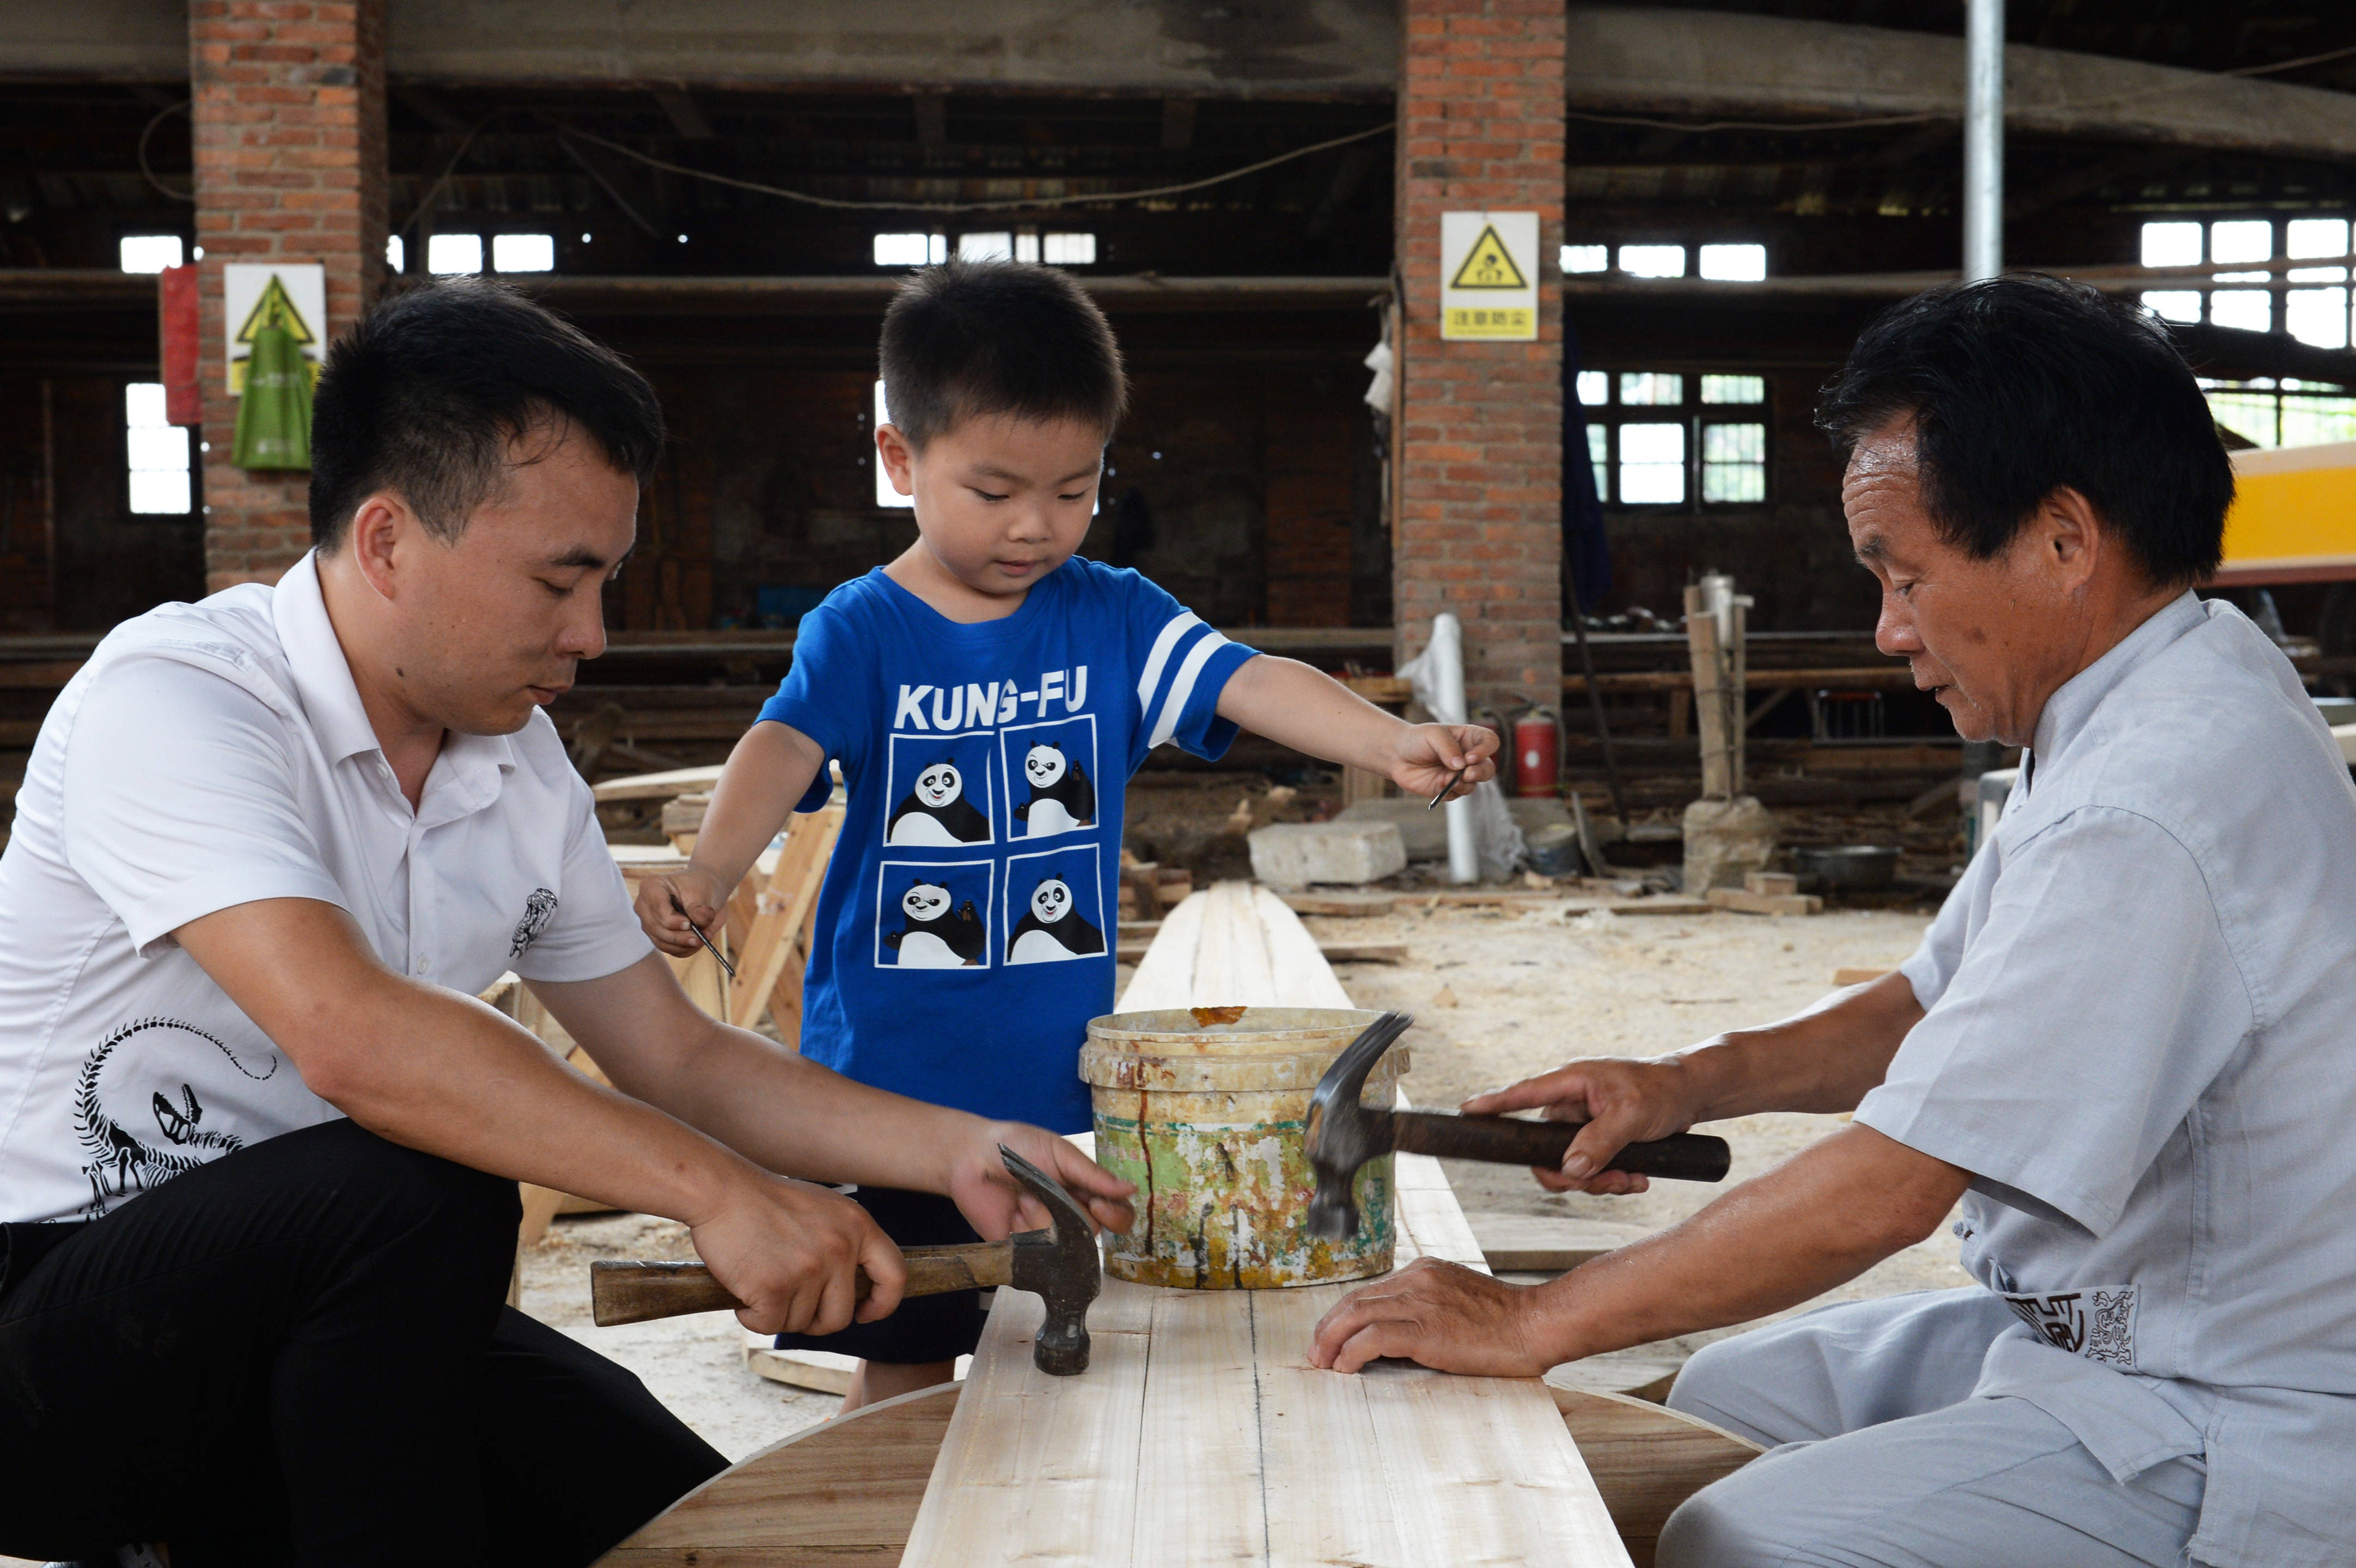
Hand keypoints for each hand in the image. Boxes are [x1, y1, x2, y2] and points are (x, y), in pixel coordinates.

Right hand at [635, 864, 732, 958]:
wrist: (705, 894)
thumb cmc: (700, 887)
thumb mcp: (703, 894)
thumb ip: (700, 910)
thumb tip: (700, 924)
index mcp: (651, 886)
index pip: (657, 907)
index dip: (672, 920)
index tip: (689, 924)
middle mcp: (644, 906)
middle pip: (657, 928)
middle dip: (681, 936)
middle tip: (701, 937)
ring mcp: (649, 923)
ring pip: (662, 942)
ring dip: (685, 944)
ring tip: (705, 938)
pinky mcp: (658, 937)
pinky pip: (670, 950)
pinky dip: (686, 949)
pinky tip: (699, 942)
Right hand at [690, 1170, 904, 1337]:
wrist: (721, 1189)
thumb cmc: (766, 1201)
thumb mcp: (824, 1210)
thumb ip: (845, 1242)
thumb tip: (855, 1289)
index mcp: (858, 1225)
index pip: (894, 1275)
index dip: (884, 1303)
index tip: (866, 1313)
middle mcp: (840, 1248)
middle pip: (841, 1316)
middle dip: (815, 1320)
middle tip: (790, 1303)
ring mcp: (809, 1268)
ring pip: (801, 1323)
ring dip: (778, 1314)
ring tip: (761, 1283)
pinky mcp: (775, 1286)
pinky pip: (769, 1325)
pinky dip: (752, 1318)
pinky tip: (743, 1294)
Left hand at [949, 1122, 1136, 1240]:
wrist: (970, 1156)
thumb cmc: (1017, 1146)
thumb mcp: (1059, 1152)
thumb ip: (1092, 1175)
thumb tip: (1130, 1189)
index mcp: (1084, 1190)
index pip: (1117, 1213)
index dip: (1115, 1215)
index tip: (1097, 1204)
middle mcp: (1070, 1215)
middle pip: (1093, 1233)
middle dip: (1072, 1216)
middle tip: (1048, 1197)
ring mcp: (1048, 1234)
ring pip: (1065, 1245)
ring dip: (1042, 1219)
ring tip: (1021, 1199)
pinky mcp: (1023, 1249)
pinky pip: (1037, 1254)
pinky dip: (1024, 1232)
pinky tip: (1011, 1215)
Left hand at [1308, 1258, 1553, 1376]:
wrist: (1537, 1324)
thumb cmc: (1504, 1323)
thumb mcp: (1457, 1302)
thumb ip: (1426, 1309)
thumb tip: (1391, 1338)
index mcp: (1423, 1272)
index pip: (1367, 1292)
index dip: (1341, 1317)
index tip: (1329, 1339)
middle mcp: (1417, 1280)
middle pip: (1353, 1300)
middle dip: (1327, 1329)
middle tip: (1316, 1355)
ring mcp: (1421, 1301)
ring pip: (1355, 1315)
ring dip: (1331, 1342)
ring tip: (1323, 1365)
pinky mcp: (1427, 1328)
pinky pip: (1373, 1337)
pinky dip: (1352, 1353)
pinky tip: (1347, 1369)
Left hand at [1384, 723, 1498, 802]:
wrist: (1398, 755)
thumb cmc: (1418, 740)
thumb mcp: (1433, 735)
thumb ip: (1447, 748)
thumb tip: (1460, 765)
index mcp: (1470, 739)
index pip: (1490, 742)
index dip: (1486, 750)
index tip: (1470, 757)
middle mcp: (1469, 758)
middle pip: (1488, 768)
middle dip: (1480, 772)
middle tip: (1467, 773)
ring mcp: (1460, 775)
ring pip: (1473, 784)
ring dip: (1464, 784)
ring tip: (1448, 779)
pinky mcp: (1449, 789)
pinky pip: (1457, 794)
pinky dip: (1451, 791)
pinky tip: (1440, 784)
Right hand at [1462, 1056, 1701, 1194]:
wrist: (1692, 1096)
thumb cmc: (1662, 1091)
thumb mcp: (1632, 1115)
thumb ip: (1599, 1141)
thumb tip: (1569, 1169)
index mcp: (1571, 1082)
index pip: (1523, 1093)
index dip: (1493, 1104)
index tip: (1466, 1110)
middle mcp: (1570, 1104)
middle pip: (1543, 1149)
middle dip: (1572, 1174)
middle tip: (1606, 1184)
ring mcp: (1582, 1124)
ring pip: (1568, 1166)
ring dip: (1597, 1182)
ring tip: (1631, 1181)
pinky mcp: (1597, 1141)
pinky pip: (1588, 1170)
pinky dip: (1610, 1181)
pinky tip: (1637, 1179)